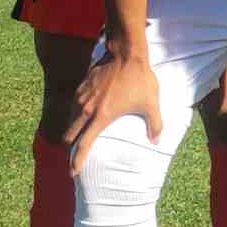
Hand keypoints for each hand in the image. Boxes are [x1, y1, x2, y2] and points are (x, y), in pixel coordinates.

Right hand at [65, 49, 163, 172]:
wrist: (126, 53)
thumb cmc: (140, 79)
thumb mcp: (151, 104)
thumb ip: (155, 124)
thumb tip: (156, 141)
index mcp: (101, 117)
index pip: (83, 145)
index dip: (76, 161)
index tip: (72, 172)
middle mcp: (86, 109)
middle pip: (70, 134)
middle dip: (70, 146)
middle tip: (73, 155)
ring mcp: (81, 96)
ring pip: (69, 118)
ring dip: (70, 129)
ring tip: (74, 136)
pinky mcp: (81, 85)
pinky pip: (73, 104)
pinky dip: (73, 113)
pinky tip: (80, 114)